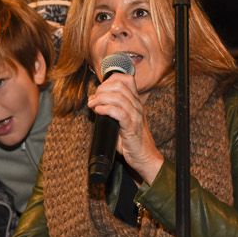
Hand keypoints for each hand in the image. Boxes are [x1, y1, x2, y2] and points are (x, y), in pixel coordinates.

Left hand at [88, 70, 163, 184]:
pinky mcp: (131, 127)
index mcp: (135, 102)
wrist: (144, 156)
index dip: (109, 80)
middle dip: (102, 89)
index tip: (99, 90)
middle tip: (93, 99)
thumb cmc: (131, 140)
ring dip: (101, 99)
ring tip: (92, 105)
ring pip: (118, 97)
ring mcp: (135, 116)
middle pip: (119, 85)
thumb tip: (94, 103)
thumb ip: (112, 109)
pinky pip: (119, 112)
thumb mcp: (122, 120)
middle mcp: (137, 106)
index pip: (126, 79)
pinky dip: (106, 109)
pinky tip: (99, 111)